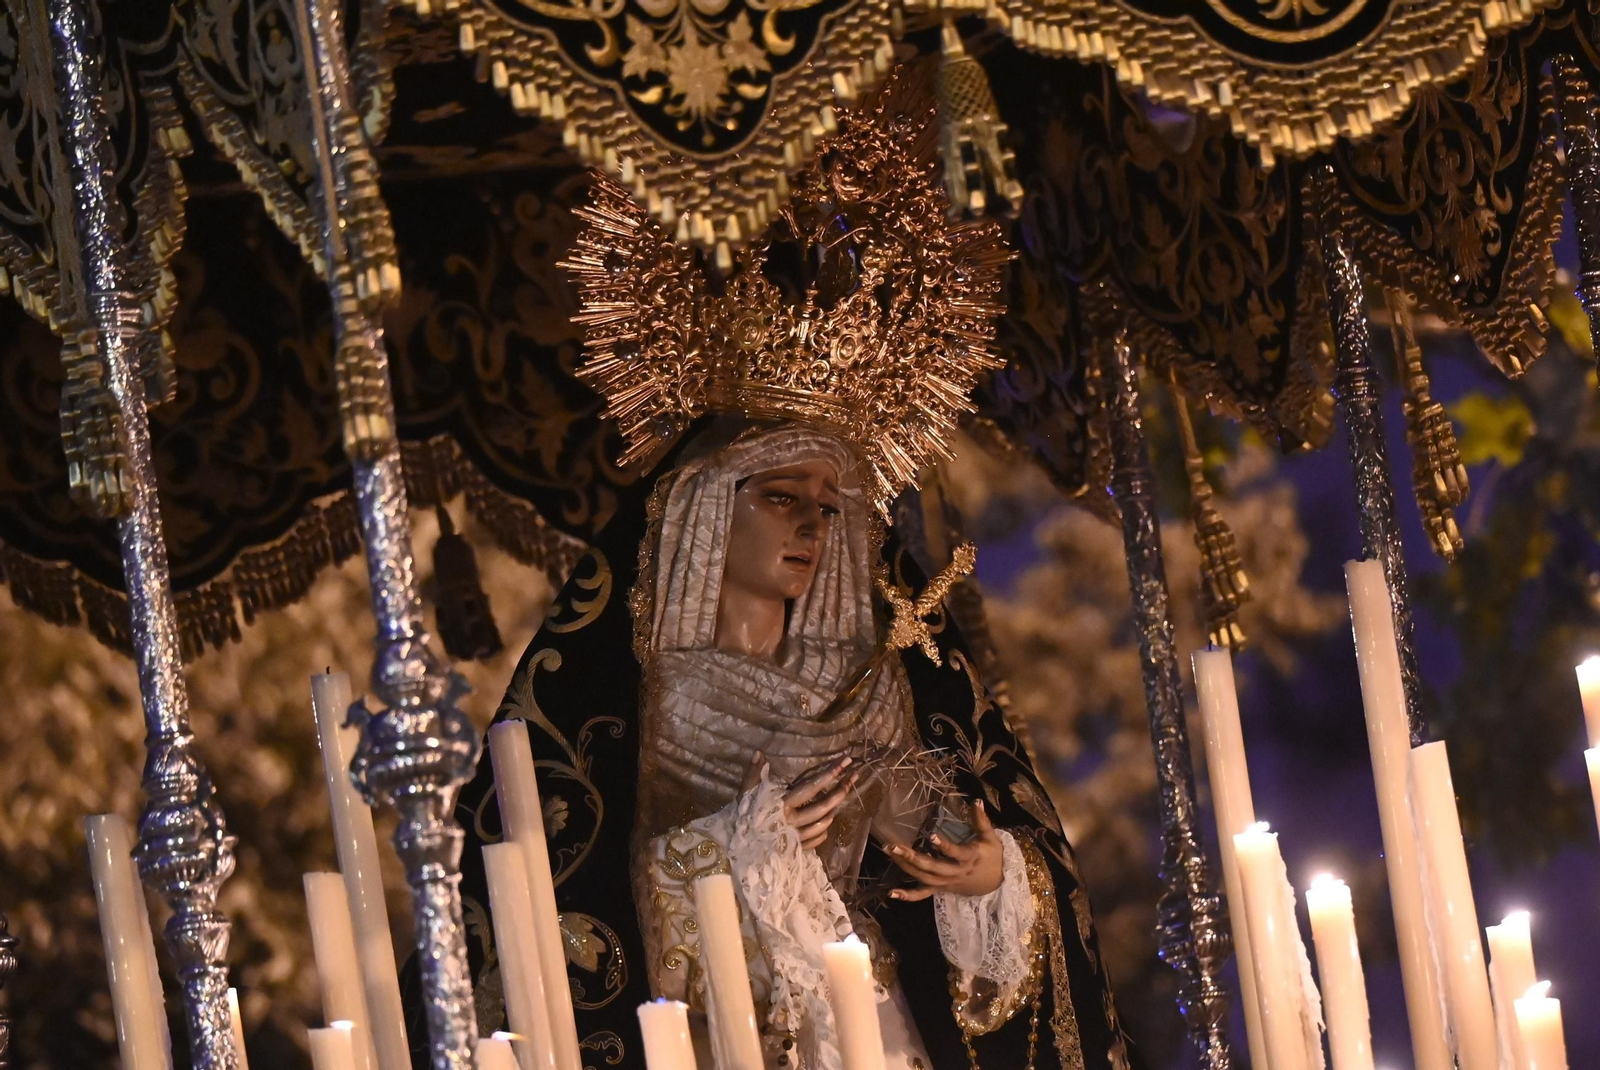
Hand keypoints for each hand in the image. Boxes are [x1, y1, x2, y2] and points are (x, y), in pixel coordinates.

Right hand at [742, 752, 860, 849]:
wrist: (731, 848)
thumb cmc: (739, 817)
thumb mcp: (745, 793)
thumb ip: (754, 773)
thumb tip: (760, 752)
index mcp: (782, 805)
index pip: (811, 787)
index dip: (829, 774)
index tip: (844, 762)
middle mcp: (792, 821)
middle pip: (823, 807)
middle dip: (840, 791)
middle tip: (853, 777)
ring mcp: (795, 837)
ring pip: (822, 824)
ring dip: (833, 810)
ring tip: (841, 797)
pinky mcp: (794, 850)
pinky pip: (816, 840)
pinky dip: (823, 831)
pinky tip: (826, 822)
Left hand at [884, 800, 1001, 900]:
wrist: (997, 884)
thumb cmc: (993, 857)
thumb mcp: (990, 838)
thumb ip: (981, 820)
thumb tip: (976, 801)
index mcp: (969, 858)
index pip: (955, 853)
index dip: (944, 846)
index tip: (931, 835)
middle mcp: (955, 872)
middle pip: (932, 867)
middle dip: (912, 857)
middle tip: (894, 846)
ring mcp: (946, 883)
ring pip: (924, 878)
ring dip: (905, 867)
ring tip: (890, 853)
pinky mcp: (941, 889)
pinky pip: (924, 894)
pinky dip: (908, 895)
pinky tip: (892, 893)